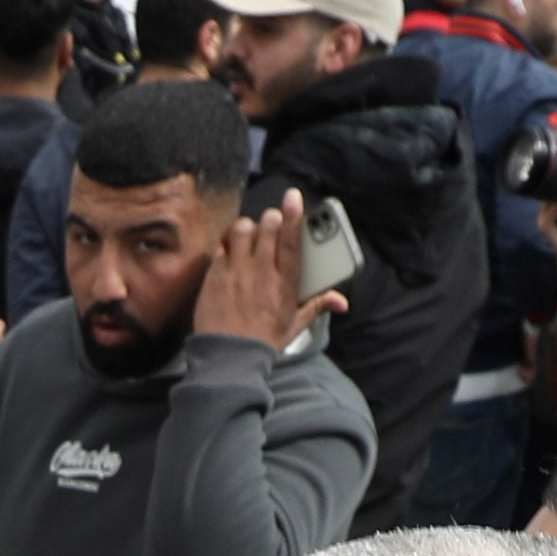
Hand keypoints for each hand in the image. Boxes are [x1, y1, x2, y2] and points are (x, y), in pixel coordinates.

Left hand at [197, 191, 343, 356]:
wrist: (229, 358)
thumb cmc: (264, 341)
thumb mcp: (295, 325)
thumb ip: (317, 306)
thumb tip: (341, 302)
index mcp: (285, 285)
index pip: (291, 241)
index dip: (294, 215)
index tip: (294, 196)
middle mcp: (261, 273)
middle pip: (267, 227)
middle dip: (271, 219)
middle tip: (272, 225)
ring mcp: (236, 272)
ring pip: (242, 230)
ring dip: (247, 227)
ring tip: (250, 237)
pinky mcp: (215, 275)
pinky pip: (221, 245)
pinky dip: (228, 244)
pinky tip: (232, 253)